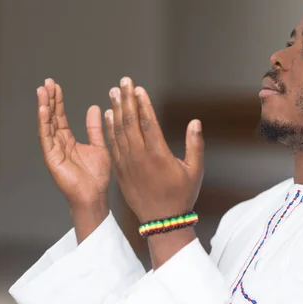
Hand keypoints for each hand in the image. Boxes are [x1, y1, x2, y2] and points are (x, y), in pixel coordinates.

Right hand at [38, 79, 110, 240]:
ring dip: (44, 107)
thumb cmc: (97, 176)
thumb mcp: (99, 146)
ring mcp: (53, 150)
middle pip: (51, 117)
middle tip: (46, 82)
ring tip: (42, 90)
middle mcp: (58, 143)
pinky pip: (46, 138)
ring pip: (46, 124)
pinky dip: (44, 123)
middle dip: (49, 99)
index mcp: (68, 140)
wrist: (95, 196)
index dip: (58, 101)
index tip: (56, 85)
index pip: (60, 116)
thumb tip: (94, 107)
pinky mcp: (51, 158)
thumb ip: (94, 128)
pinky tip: (43, 110)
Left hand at [105, 77, 203, 223]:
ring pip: (118, 131)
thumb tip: (195, 121)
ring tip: (114, 93)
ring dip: (115, 110)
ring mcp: (127, 163)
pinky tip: (108, 115)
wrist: (162, 221)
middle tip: (123, 82)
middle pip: (130, 122)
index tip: (138, 87)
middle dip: (127, 100)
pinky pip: (112, 145)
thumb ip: (195, 144)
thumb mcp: (195, 170)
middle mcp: (140, 156)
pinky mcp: (120, 170)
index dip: (142, 103)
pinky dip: (109, 129)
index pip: (148, 122)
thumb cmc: (182, 195)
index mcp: (158, 154)